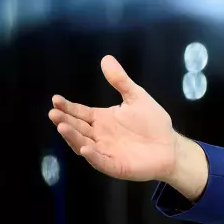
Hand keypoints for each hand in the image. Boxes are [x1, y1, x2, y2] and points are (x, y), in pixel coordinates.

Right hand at [48, 55, 179, 181]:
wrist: (170, 146)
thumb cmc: (153, 123)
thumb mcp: (136, 98)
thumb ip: (121, 81)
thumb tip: (106, 58)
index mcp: (101, 119)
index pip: (79, 112)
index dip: (67, 107)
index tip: (56, 99)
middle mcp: (99, 135)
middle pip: (77, 127)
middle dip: (64, 120)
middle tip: (53, 113)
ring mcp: (105, 151)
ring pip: (83, 144)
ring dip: (72, 137)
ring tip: (62, 127)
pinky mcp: (115, 165)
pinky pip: (100, 161)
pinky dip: (92, 155)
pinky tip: (85, 147)